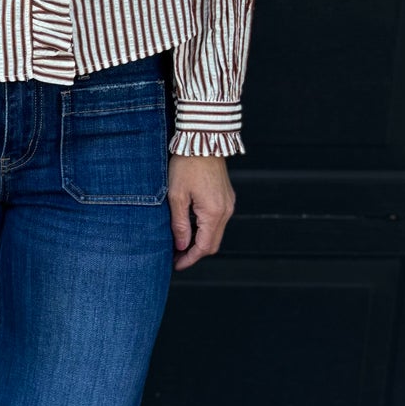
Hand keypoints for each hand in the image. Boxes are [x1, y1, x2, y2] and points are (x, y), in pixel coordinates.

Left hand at [168, 154, 234, 269]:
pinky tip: (190, 227)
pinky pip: (218, 221)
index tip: (176, 265)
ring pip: (216, 232)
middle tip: (176, 257)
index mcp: (214, 212)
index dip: (190, 259)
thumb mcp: (176, 196)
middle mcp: (226, 210)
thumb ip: (180, 224)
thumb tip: (181, 246)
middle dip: (195, 253)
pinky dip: (205, 229)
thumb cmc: (186, 165)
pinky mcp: (226, 197)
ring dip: (200, 241)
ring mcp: (228, 203)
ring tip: (179, 242)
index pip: (204, 247)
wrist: (203, 140)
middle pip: (213, 243)